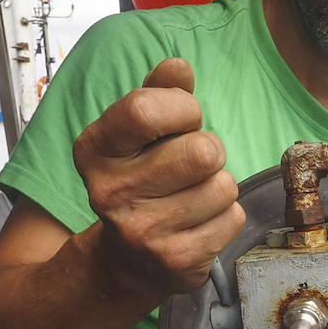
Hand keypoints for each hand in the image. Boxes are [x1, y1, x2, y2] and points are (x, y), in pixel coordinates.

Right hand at [72, 58, 244, 297]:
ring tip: (194, 194)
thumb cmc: (142, 177)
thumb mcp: (138, 133)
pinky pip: (233, 218)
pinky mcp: (176, 261)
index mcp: (94, 151)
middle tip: (194, 163)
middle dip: (210, 149)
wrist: (128, 259)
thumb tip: (178, 67)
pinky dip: (226, 216)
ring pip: (223, 186)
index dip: (183, 107)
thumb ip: (158, 92)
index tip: (185, 118)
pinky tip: (200, 221)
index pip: (145, 110)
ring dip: (220, 185)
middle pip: (201, 151)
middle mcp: (109, 193)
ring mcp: (143, 232)